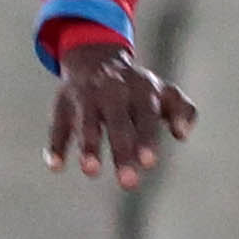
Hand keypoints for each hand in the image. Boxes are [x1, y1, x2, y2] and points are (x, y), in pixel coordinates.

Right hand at [46, 43, 196, 189]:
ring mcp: (85, 97)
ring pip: (86, 121)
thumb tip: (183, 134)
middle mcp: (111, 90)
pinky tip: (56, 166)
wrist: (95, 55)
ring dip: (88, 145)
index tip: (149, 163)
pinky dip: (56, 145)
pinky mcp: (62, 105)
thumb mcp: (164, 92)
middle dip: (122, 150)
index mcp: (140, 89)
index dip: (146, 138)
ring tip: (91, 170)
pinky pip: (57, 125)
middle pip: (116, 121)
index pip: (145, 115)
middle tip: (128, 183)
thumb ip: (183, 111)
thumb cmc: (138, 87)